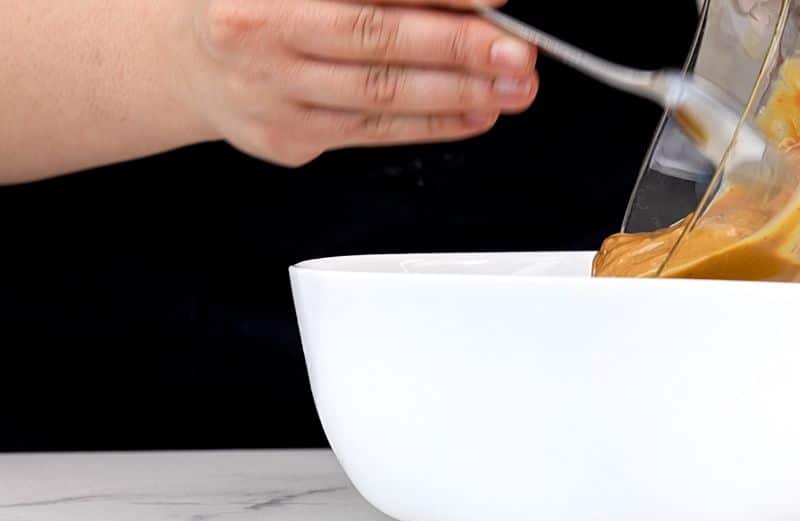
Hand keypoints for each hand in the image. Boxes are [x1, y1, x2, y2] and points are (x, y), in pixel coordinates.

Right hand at [180, 0, 537, 166]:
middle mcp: (262, 31)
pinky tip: (473, 114)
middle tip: (517, 54)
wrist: (192, 60)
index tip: (494, 1)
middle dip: (459, 49)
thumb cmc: (263, 5)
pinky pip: (372, 133)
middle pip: (376, 39)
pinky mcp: (286, 137)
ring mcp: (272, 90)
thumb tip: (472, 0)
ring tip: (510, 90)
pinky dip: (431, 125)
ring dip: (457, 94)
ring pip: (379, 95)